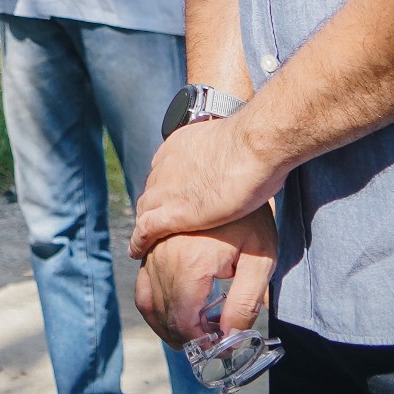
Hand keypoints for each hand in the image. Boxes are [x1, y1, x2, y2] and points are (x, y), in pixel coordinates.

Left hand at [134, 117, 282, 254]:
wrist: (253, 147)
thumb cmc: (255, 144)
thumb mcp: (230, 141)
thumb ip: (224, 150)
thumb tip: (234, 156)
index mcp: (179, 146)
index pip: (165, 171)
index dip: (167, 188)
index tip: (172, 198)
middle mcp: (166, 165)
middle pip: (153, 190)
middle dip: (155, 206)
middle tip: (159, 223)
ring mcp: (166, 188)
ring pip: (146, 209)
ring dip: (146, 224)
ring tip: (147, 242)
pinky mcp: (172, 212)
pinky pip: (146, 229)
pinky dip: (140, 241)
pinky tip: (138, 252)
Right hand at [134, 210, 276, 347]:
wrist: (232, 167)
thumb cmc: (251, 216)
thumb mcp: (260, 260)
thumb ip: (244, 303)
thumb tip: (229, 338)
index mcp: (190, 265)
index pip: (183, 321)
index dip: (199, 341)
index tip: (218, 346)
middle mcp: (163, 258)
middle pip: (165, 314)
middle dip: (185, 336)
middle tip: (208, 342)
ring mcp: (152, 248)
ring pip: (149, 301)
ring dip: (167, 323)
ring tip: (191, 330)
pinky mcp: (149, 241)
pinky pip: (142, 282)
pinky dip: (153, 302)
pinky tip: (174, 307)